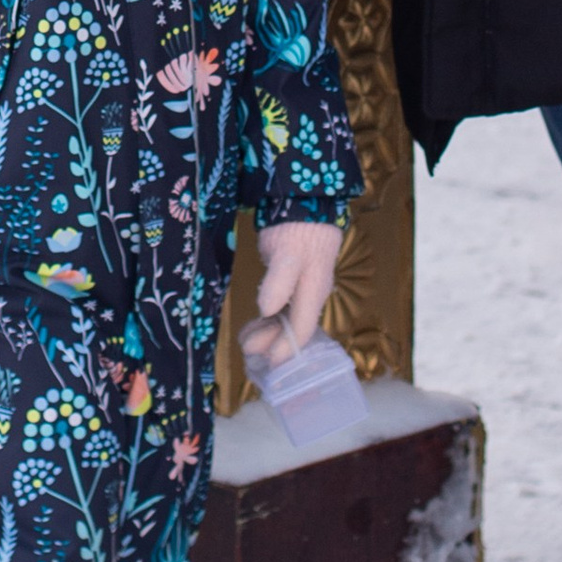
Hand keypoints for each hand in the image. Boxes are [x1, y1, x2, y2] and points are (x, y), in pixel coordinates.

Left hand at [246, 218, 345, 369]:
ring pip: (288, 317)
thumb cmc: (297, 229)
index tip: (268, 362)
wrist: (306, 199)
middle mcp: (311, 294)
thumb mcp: (287, 254)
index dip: (286, 350)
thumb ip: (279, 282)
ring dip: (269, 330)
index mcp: (313, 293)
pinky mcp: (294, 276)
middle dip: (272, 342)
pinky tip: (257, 318)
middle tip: (247, 348)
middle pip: (294, 328)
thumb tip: (267, 310)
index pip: (303, 331)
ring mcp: (304, 285)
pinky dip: (270, 316)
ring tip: (247, 337)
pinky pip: (284, 305)